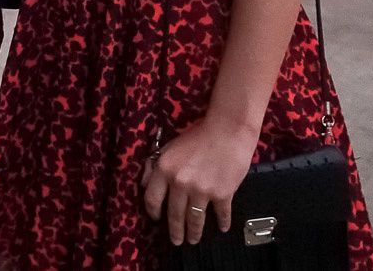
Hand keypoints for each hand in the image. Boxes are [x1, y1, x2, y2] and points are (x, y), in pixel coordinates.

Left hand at [142, 117, 258, 244]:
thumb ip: (154, 167)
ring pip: (195, 219)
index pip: (152, 199)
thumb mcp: (168, 148)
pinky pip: (220, 214)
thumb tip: (145, 185)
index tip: (156, 219)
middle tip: (176, 241)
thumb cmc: (196, 137)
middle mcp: (180, 183)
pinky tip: (222, 228)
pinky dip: (222, 222)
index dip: (153, 212)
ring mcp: (201, 191)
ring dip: (194, 232)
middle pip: (174, 214)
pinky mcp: (222, 194)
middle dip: (175, 231)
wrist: (227, 132)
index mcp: (164, 170)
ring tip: (193, 240)